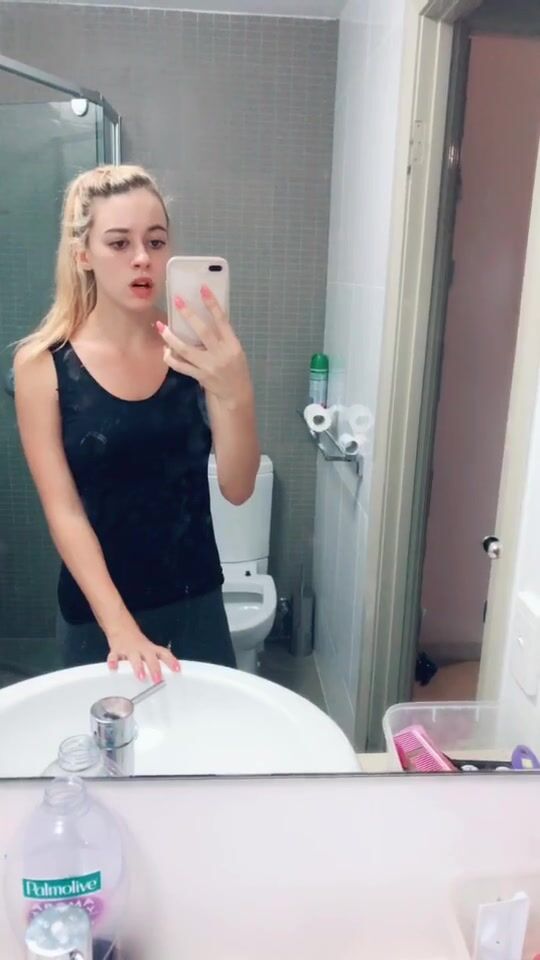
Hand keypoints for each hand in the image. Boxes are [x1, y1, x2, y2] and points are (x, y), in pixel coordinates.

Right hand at [106, 616, 180, 682]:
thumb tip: (166, 676)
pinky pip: (114, 656)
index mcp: (151, 649)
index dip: (171, 661)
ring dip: (138, 667)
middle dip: (154, 668)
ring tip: (141, 677)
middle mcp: (142, 649)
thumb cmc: (138, 644)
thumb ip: (156, 661)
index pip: (164, 654)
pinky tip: (113, 668)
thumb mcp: (148, 650)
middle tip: (158, 680)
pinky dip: (113, 662)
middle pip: (150, 657)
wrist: (121, 627)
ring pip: (134, 658)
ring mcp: (129, 650)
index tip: (178, 670)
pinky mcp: (116, 651)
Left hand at [156, 286, 252, 410]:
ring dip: (171, 337)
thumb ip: (222, 337)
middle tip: (176, 301)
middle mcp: (220, 353)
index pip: (222, 320)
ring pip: (185, 350)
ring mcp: (209, 366)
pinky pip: (181, 366)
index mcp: (232, 344)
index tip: (203, 289)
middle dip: (188, 315)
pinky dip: (171, 358)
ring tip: (160, 326)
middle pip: (202, 331)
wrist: (236, 394)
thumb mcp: (234, 351)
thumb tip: (204, 318)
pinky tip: (165, 350)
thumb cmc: (235, 368)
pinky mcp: (199, 376)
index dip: (212, 304)